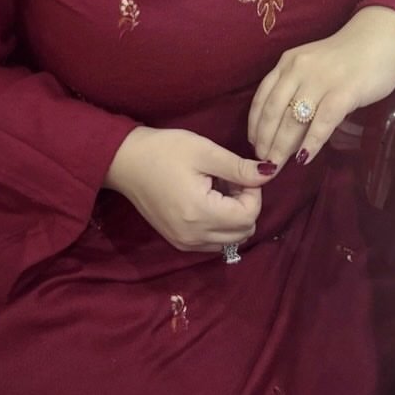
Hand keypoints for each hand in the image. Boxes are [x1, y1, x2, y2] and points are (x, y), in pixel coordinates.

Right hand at [104, 126, 273, 252]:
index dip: (253, 192)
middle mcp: (194, 236)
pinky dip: (220, 224)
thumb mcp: (204, 152)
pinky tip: (207, 201)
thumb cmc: (164, 150)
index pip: (249, 216)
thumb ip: (239, 168)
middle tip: (229, 180)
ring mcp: (185, 243)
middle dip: (245, 205)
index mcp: (200, 213)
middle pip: (244, 232)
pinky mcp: (178, 242)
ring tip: (218, 189)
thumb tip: (270, 173)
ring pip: (231, 240)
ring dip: (234, 216)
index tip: (238, 173)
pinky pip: (214, 242)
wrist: (125, 161)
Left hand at [248, 6, 394, 167]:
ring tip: (278, 165)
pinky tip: (304, 158)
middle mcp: (299, 69)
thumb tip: (280, 126)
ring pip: (294, 119)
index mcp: (288, 63)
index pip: (263, 97)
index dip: (255, 123)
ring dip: (282, 145)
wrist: (381, 40)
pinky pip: (323, 122)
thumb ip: (295, 86)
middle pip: (274, 111)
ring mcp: (322, 80)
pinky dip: (311, 142)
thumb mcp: (311, 65)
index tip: (253, 144)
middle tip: (264, 161)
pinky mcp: (345, 92)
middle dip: (266, 140)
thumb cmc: (345, 58)